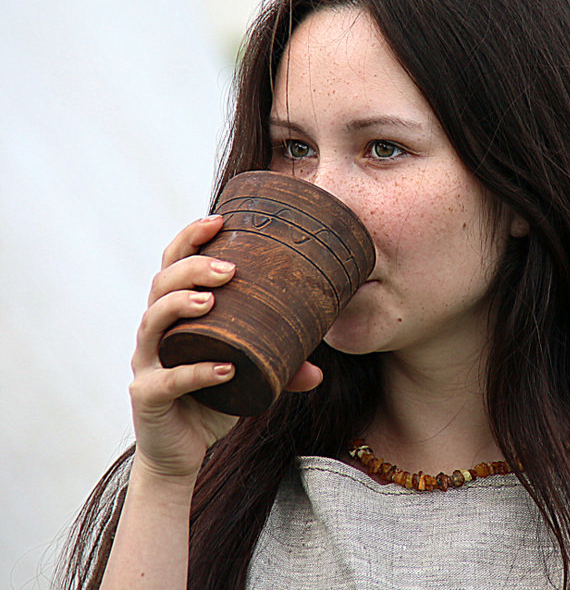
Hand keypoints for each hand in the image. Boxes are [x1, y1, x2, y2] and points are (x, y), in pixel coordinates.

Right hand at [129, 215, 323, 482]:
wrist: (180, 453)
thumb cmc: (212, 397)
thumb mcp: (250, 374)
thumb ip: (281, 366)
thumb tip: (318, 370)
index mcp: (176, 313)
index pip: (173, 263)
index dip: (190, 238)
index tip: (220, 219)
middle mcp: (155, 332)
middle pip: (160, 285)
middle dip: (192, 268)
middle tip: (229, 268)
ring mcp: (146, 363)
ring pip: (152, 324)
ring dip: (181, 306)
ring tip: (212, 300)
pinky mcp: (147, 397)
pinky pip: (167, 381)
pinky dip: (197, 372)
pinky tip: (226, 368)